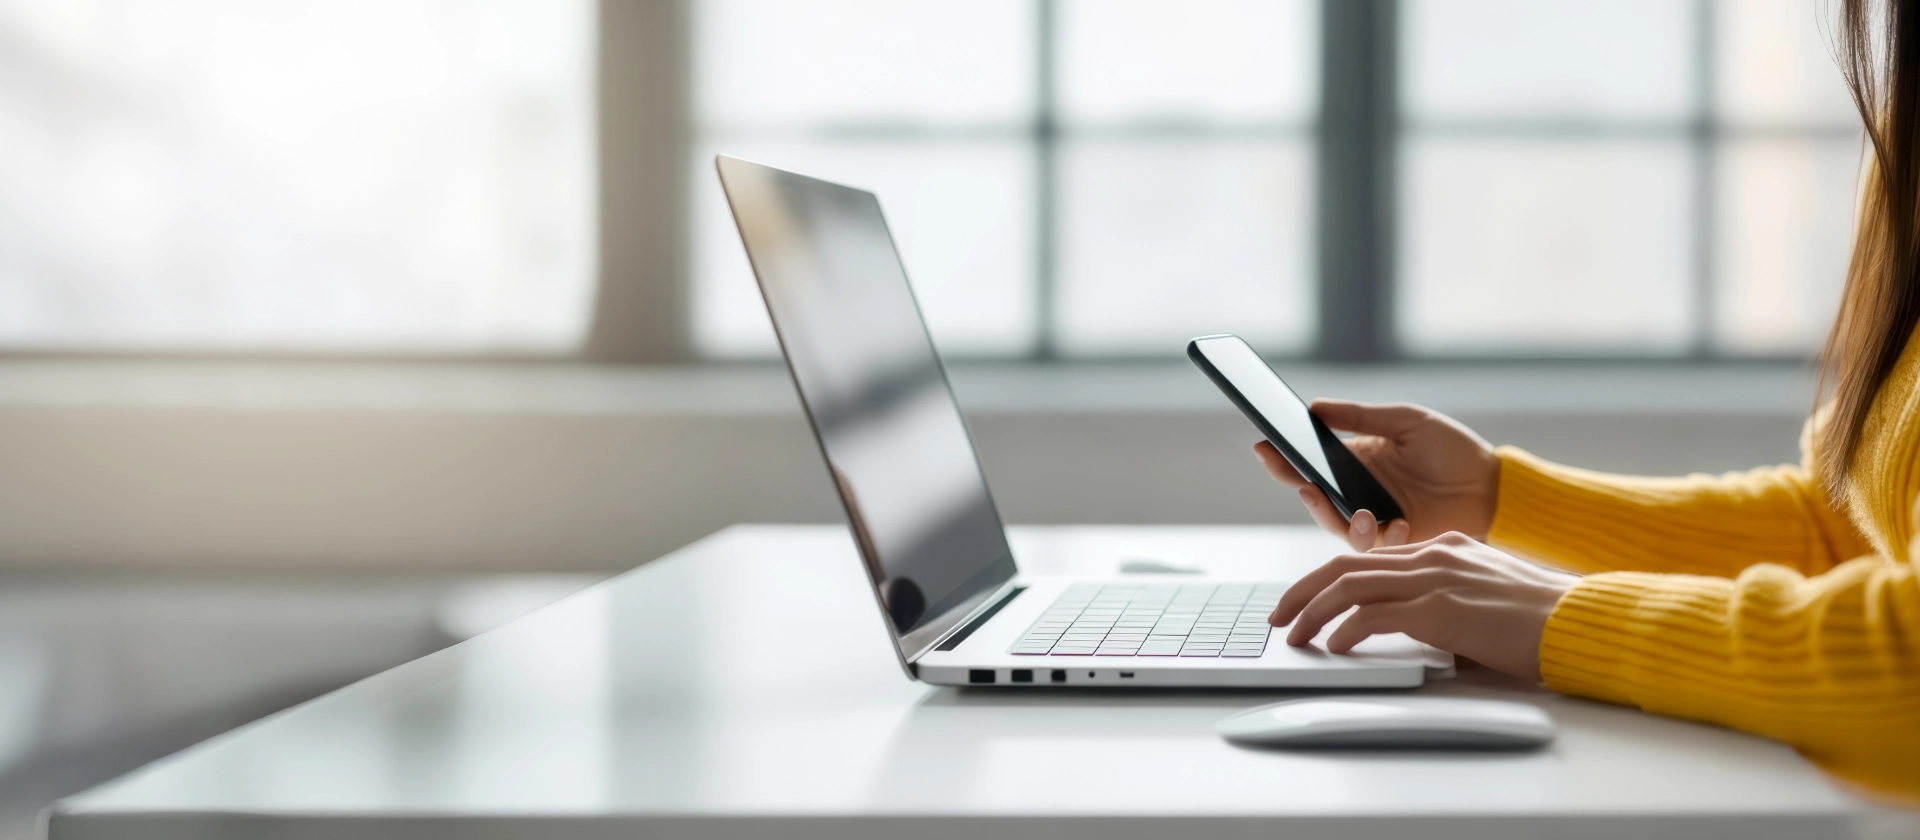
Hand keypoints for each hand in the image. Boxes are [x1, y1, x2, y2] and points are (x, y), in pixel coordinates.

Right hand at [1254, 400, 1498, 551]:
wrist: (1492, 486)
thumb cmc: (1452, 449)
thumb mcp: (1406, 421)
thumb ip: (1361, 417)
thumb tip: (1315, 407)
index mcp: (1356, 461)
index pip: (1309, 462)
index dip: (1283, 458)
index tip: (1265, 447)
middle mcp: (1359, 493)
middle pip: (1316, 500)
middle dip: (1305, 493)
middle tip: (1305, 484)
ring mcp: (1376, 520)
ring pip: (1339, 529)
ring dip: (1342, 522)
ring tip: (1364, 514)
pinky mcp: (1396, 543)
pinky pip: (1375, 548)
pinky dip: (1383, 538)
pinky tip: (1401, 524)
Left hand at [1268, 532, 1573, 681]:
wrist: (1576, 622)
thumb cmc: (1540, 618)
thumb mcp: (1483, 595)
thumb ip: (1444, 600)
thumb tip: (1411, 628)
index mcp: (1443, 548)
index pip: (1368, 557)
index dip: (1329, 578)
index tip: (1307, 599)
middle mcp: (1432, 555)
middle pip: (1345, 564)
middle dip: (1303, 590)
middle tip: (1280, 615)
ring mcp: (1433, 579)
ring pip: (1348, 585)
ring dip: (1312, 611)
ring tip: (1294, 635)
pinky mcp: (1438, 609)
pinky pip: (1372, 615)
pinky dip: (1344, 631)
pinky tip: (1334, 647)